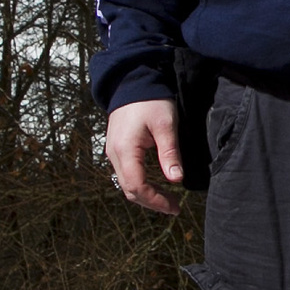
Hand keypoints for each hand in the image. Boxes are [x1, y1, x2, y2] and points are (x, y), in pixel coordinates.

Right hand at [105, 97, 183, 213]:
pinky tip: (156, 185)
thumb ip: (170, 153)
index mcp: (125, 149)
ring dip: (146, 195)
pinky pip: (125, 174)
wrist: (133, 82)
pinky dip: (140, 184)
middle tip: (174, 207)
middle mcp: (114, 154)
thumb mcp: (166, 125)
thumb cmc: (151, 101)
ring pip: (126, 184)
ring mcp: (112, 152)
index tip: (175, 207)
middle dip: (152, 202)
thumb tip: (176, 179)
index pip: (136, 186)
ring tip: (168, 200)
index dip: (156, 201)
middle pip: (129, 190)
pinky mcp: (116, 149)